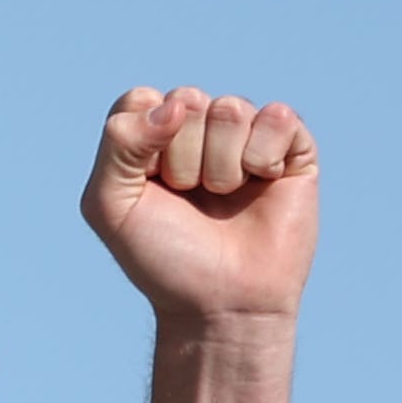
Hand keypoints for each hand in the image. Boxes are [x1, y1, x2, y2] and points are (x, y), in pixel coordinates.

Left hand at [81, 86, 317, 330]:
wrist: (220, 302)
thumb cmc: (164, 257)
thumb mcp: (110, 206)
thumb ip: (118, 144)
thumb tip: (176, 104)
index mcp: (152, 138)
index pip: (141, 100)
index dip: (143, 145)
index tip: (151, 187)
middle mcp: (199, 129)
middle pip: (186, 101)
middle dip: (183, 161)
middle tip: (191, 200)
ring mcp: (245, 135)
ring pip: (231, 109)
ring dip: (221, 167)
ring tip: (225, 198)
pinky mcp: (291, 145)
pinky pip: (276, 116)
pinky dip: (262, 158)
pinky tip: (263, 184)